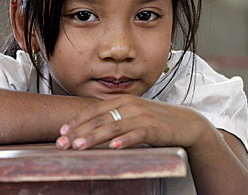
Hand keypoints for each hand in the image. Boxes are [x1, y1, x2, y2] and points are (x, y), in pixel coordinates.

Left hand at [56, 95, 210, 150]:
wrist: (186, 123)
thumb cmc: (155, 120)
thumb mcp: (132, 114)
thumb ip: (114, 117)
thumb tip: (88, 128)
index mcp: (123, 100)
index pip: (94, 110)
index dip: (76, 120)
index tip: (61, 132)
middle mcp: (131, 106)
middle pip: (100, 119)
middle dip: (79, 132)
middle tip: (62, 144)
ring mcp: (143, 116)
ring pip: (114, 126)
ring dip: (95, 137)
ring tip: (80, 146)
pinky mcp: (156, 128)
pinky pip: (138, 134)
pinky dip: (126, 140)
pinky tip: (115, 147)